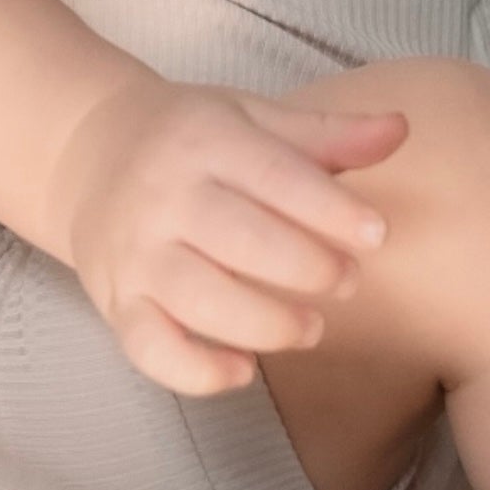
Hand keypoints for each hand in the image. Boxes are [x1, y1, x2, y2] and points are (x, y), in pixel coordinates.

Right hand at [53, 77, 405, 395]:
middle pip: (237, 238)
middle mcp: (163, 196)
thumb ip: (327, 134)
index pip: (274, 176)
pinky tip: (243, 371)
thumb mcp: (254, 118)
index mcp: (203, 140)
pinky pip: (150, 348)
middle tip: (348, 282)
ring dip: (264, 323)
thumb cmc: (191, 140)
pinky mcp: (116, 303)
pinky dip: (195, 371)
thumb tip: (401, 129)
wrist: (88, 154)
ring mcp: (134, 254)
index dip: (330, 209)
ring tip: (311, 329)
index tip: (377, 235)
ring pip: (197, 299)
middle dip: (304, 266)